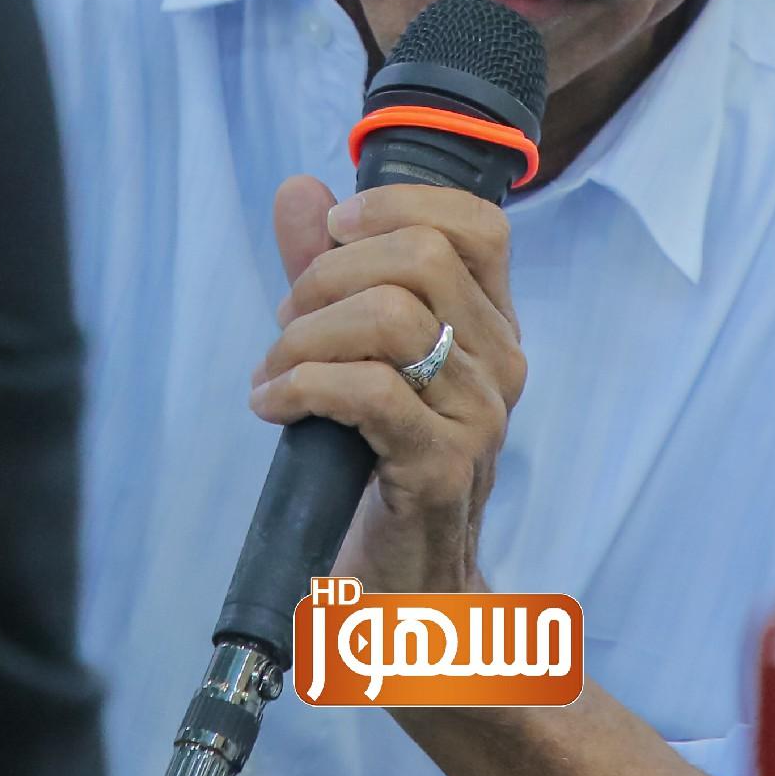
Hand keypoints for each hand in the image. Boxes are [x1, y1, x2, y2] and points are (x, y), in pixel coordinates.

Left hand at [249, 176, 525, 594]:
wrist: (407, 586)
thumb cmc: (379, 459)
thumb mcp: (355, 350)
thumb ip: (329, 268)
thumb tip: (298, 189)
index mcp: (491, 323)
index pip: (479, 224)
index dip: (399, 205)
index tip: (332, 230)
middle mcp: (501, 360)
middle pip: (423, 257)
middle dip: (330, 274)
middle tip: (286, 319)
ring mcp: (479, 415)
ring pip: (391, 318)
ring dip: (306, 335)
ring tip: (274, 371)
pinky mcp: (443, 466)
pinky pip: (370, 392)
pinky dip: (303, 385)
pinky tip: (273, 405)